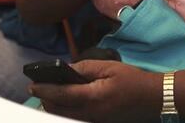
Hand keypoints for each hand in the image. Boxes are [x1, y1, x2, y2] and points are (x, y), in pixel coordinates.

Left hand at [30, 60, 160, 122]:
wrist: (152, 98)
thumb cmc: (132, 80)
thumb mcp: (110, 67)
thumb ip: (86, 68)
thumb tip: (68, 69)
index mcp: (93, 97)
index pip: (61, 94)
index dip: (45, 89)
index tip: (32, 84)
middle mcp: (89, 113)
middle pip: (58, 109)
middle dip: (46, 99)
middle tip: (39, 87)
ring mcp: (93, 121)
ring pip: (64, 116)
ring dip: (54, 106)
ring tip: (49, 93)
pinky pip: (74, 118)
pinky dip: (65, 110)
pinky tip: (66, 101)